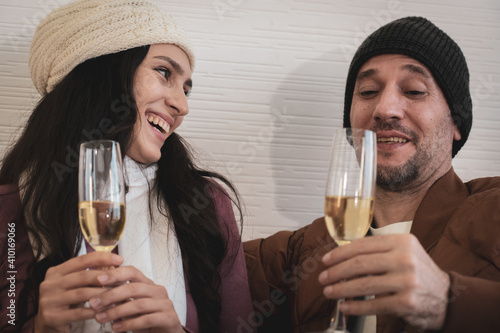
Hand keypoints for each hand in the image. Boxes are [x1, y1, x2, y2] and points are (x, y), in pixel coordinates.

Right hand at [34, 251, 123, 332]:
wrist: (48, 324)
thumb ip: (88, 273)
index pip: (82, 259)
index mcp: (55, 272)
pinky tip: (105, 310)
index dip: (102, 258)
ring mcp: (48, 301)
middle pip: (83, 276)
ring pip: (82, 294)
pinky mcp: (51, 317)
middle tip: (121, 280)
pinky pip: (78, 312)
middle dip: (105, 277)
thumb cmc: (66, 301)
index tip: (120, 259)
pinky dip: (94, 310)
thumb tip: (115, 264)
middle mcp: (49, 284)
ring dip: (102, 294)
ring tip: (116, 295)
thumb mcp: (74, 284)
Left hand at [89, 265, 183, 332]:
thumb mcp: (132, 307)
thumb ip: (120, 300)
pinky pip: (147, 319)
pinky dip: (130, 324)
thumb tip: (96, 295)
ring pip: (139, 304)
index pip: (132, 272)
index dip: (116, 274)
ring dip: (117, 312)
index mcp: (148, 284)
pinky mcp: (169, 318)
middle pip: (134, 288)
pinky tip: (116, 328)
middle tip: (94, 303)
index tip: (99, 279)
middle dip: (111, 295)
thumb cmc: (147, 319)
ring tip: (101, 318)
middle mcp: (158, 291)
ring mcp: (165, 304)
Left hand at [318, 234, 449, 329]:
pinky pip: (373, 305)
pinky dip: (355, 307)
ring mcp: (406, 281)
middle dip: (336, 272)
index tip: (326, 260)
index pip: (362, 245)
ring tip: (329, 292)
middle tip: (323, 277)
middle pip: (360, 264)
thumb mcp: (404, 252)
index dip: (339, 253)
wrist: (448, 297)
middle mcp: (405, 258)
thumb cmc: (418, 273)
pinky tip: (345, 306)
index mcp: (402, 241)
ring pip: (363, 284)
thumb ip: (378, 251)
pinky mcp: (406, 302)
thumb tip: (342, 256)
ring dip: (341, 289)